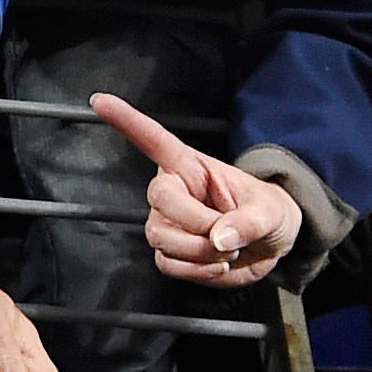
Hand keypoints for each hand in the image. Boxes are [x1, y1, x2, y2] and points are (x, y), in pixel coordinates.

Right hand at [90, 92, 303, 286]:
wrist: (270, 246)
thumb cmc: (268, 214)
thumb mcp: (270, 212)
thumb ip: (248, 223)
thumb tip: (219, 237)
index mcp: (193, 166)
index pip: (155, 140)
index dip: (127, 121)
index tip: (100, 101)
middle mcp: (173, 191)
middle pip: (160, 200)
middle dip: (196, 223)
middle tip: (228, 236)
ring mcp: (167, 222)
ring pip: (162, 238)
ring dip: (200, 253)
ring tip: (228, 251)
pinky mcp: (169, 252)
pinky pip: (168, 264)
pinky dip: (196, 271)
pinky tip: (216, 265)